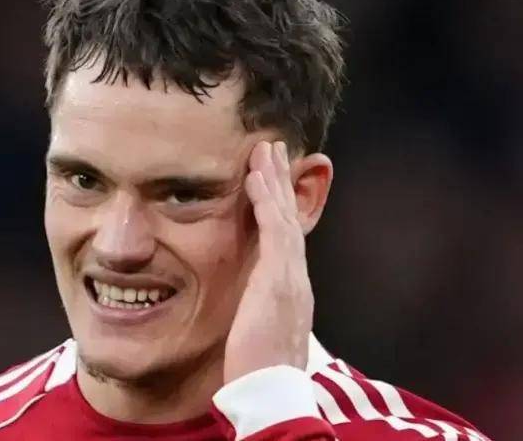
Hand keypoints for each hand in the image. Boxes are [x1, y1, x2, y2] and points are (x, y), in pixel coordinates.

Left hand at [223, 140, 313, 383]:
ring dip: (273, 181)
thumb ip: (254, 312)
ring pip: (283, 217)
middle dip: (281, 184)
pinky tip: (254, 178)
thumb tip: (247, 308)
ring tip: (265, 150)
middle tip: (274, 151)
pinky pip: (272, 229)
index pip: (285, 238)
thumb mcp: (257, 333)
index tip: (268, 182)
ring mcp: (290, 276)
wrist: (271, 392)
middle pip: (289, 219)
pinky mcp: (278, 279)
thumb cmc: (258, 371)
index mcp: (290, 290)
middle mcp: (296, 278)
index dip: (277, 208)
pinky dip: (265, 201)